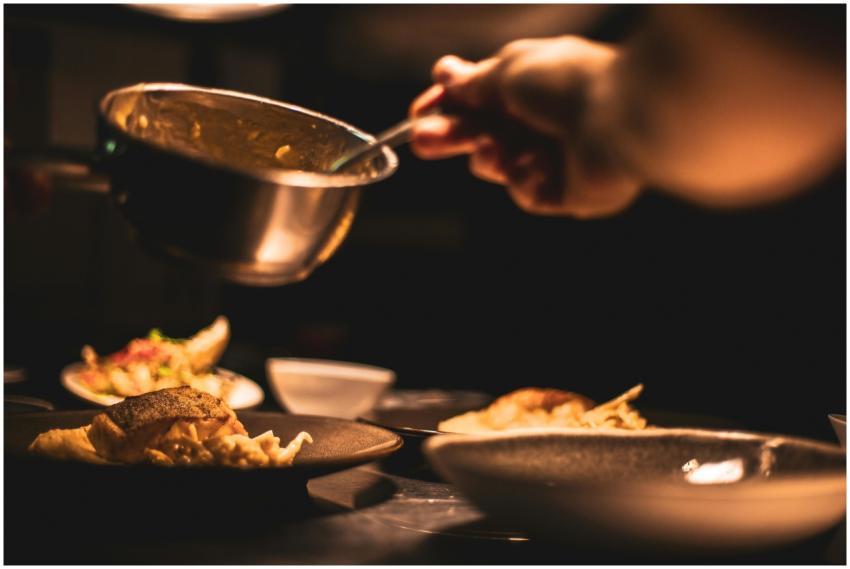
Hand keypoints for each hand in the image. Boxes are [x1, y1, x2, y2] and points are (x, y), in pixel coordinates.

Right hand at [410, 36, 641, 217]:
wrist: (623, 117)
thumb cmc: (569, 82)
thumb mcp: (510, 71)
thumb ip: (474, 81)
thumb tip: (444, 74)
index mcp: (533, 85)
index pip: (480, 99)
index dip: (447, 106)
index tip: (418, 113)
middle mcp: (544, 121)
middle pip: (483, 134)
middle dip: (452, 136)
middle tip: (420, 141)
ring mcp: (556, 158)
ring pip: (500, 165)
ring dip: (489, 157)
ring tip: (493, 148)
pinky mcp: (568, 193)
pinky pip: (527, 192)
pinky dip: (524, 179)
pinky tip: (535, 165)